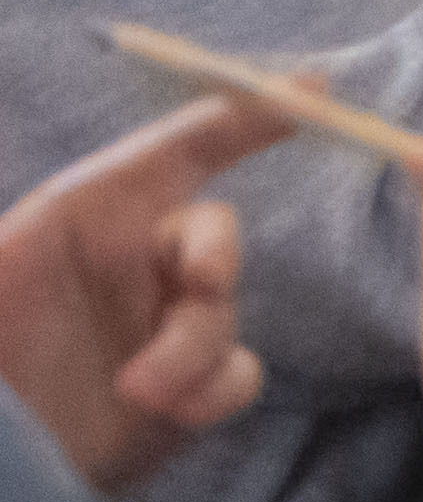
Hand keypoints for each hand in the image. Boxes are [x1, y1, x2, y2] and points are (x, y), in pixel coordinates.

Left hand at [0, 100, 288, 491]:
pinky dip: (213, 390)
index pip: (178, 151)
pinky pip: (238, 374)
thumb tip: (201, 143)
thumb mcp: (20, 249)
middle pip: (214, 235)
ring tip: (141, 389)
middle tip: (200, 285)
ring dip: (194, 347)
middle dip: (215, 256)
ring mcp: (164, 329)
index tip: (313, 89)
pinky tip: (172, 412)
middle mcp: (135, 266)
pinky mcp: (186, 391)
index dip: (243, 114)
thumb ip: (93, 198)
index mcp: (93, 219)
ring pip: (224, 313)